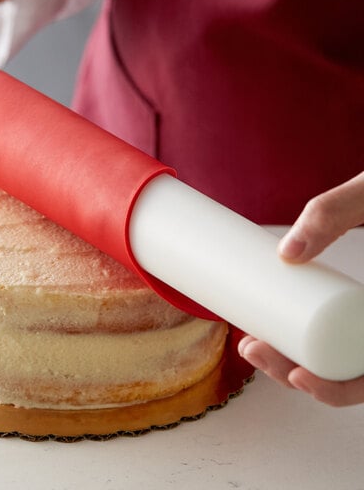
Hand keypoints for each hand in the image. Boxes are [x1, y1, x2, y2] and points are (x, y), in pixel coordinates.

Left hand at [239, 171, 363, 405]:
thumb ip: (335, 211)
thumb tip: (286, 252)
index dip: (337, 390)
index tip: (296, 374)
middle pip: (347, 372)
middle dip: (296, 374)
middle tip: (251, 349)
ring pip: (334, 359)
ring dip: (292, 363)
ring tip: (249, 344)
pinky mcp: (352, 302)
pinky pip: (329, 335)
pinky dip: (299, 344)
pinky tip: (268, 334)